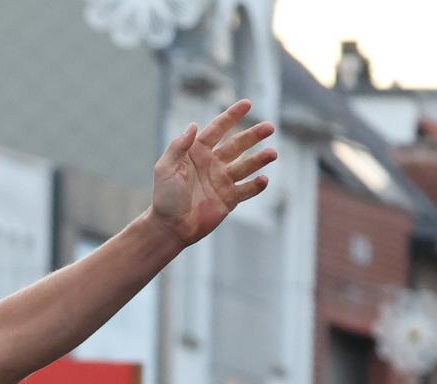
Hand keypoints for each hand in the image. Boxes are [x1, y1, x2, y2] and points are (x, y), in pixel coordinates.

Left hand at [149, 100, 276, 246]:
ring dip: (260, 160)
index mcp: (197, 153)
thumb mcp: (165, 168)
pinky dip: (256, 186)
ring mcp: (222, 181)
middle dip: (253, 136)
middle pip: (237, 145)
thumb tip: (193, 125)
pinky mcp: (228, 199)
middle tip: (269, 127)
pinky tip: (264, 180)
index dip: (232, 116)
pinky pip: (246, 190)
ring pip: (246, 166)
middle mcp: (213, 164)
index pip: (217, 130)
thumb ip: (178, 147)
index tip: (247, 103)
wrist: (169, 227)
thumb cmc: (164, 197)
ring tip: (272, 153)